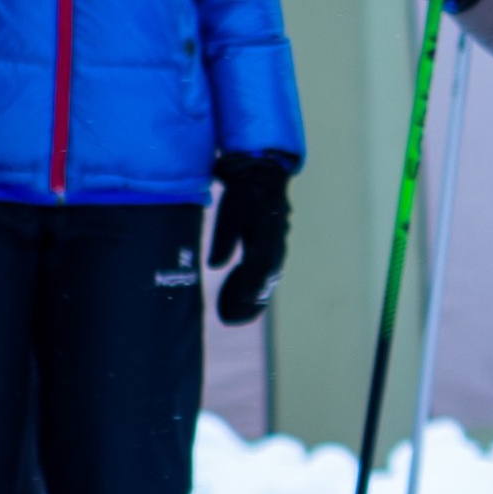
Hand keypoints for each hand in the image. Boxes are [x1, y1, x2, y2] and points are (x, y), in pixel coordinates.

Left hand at [210, 154, 292, 325]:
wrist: (262, 175)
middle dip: (253, 296)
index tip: (246, 300)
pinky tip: (245, 296)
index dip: (253, 283)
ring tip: (238, 314)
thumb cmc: (243, 193)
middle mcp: (277, 239)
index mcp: (267, 230)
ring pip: (269, 274)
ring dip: (256, 294)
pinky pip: (267, 269)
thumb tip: (214, 266)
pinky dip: (256, 283)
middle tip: (235, 317)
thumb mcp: (230, 212)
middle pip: (268, 274)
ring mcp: (278, 243)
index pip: (261, 263)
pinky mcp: (273, 245)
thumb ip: (223, 238)